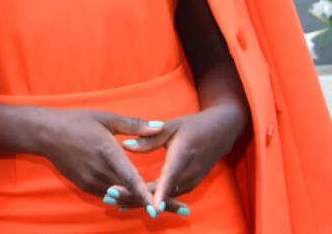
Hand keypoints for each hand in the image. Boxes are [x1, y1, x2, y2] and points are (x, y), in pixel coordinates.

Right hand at [32, 109, 164, 213]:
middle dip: (157, 202)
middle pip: (131, 193)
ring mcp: (91, 181)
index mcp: (107, 152)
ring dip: (142, 202)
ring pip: (121, 197)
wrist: (46, 133)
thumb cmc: (77, 121)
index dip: (146, 195)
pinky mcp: (85, 186)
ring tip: (165, 207)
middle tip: (183, 210)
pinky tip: (138, 199)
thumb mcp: (106, 118)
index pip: (130, 178)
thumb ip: (135, 125)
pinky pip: (110, 195)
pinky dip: (125, 197)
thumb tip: (160, 126)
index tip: (160, 209)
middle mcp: (99, 171)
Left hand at [117, 103, 247, 209]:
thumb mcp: (171, 127)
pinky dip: (149, 199)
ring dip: (141, 200)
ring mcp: (191, 182)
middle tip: (110, 195)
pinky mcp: (189, 185)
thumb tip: (125, 146)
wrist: (221, 132)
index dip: (160, 192)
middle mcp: (189, 174)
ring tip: (114, 200)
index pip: (171, 177)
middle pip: (162, 191)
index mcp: (184, 155)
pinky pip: (167, 196)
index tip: (150, 205)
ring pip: (163, 197)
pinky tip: (129, 201)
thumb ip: (149, 138)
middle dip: (137, 195)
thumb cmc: (193, 126)